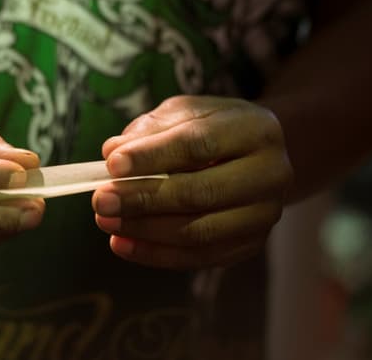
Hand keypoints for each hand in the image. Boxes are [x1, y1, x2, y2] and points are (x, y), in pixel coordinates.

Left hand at [92, 96, 291, 268]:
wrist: (257, 156)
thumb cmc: (213, 129)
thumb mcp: (186, 113)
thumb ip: (151, 128)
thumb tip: (113, 152)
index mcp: (255, 129)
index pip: (199, 144)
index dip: (153, 156)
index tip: (112, 164)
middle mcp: (270, 173)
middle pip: (201, 193)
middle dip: (143, 199)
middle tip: (101, 201)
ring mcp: (264, 214)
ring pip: (200, 232)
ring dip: (145, 230)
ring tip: (106, 223)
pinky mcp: (252, 244)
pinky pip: (200, 257)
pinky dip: (157, 255)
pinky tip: (123, 245)